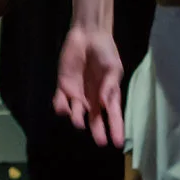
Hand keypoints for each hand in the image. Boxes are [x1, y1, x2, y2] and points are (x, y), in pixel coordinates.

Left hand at [53, 23, 126, 147]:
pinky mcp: (63, 87)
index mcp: (108, 95)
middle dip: (98, 132)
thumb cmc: (106, 51)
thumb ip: (109, 85)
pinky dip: (61, 107)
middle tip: (100, 141)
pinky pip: (60, 102)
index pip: (113, 116)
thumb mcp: (114, 67)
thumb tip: (104, 102)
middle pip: (95, 120)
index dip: (116, 129)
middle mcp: (93, 99)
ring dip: (77, 119)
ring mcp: (77, 94)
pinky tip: (63, 107)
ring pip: (76, 114)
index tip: (118, 143)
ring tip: (79, 121)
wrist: (88, 36)